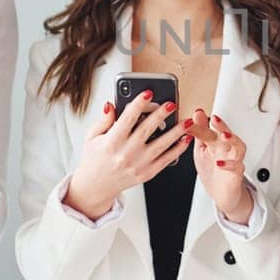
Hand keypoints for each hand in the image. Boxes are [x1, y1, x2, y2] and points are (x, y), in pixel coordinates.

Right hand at [64, 91, 191, 217]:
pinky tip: (186, 139)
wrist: (96, 186)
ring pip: (161, 145)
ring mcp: (138, 165)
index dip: (138, 104)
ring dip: (176, 132)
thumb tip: (111, 104)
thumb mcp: (92, 137)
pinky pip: (166, 160)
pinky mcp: (147, 173)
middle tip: (172, 103)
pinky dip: (178, 149)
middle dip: (161, 115)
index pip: (127, 119)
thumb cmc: (95, 160)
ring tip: (187, 121)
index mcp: (112, 142)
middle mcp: (126, 154)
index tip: (148, 93)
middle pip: (147, 130)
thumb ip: (104, 120)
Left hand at [187, 109, 253, 223]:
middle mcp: (226, 149)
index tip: (194, 117)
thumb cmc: (213, 169)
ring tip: (224, 136)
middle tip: (214, 119)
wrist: (222, 193)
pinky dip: (229, 164)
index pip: (208, 130)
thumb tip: (196, 114)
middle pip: (226, 134)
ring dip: (233, 140)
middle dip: (222, 126)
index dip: (200, 124)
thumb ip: (200, 132)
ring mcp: (233, 160)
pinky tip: (220, 163)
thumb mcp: (202, 149)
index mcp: (216, 142)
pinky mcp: (237, 173)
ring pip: (238, 147)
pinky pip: (237, 167)